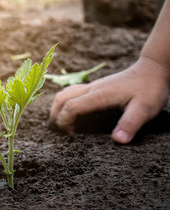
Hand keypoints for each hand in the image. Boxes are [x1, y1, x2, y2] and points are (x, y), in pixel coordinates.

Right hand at [49, 57, 169, 143]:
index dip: (64, 121)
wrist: (153, 69)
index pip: (71, 106)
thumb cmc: (150, 88)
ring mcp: (92, 86)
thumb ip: (130, 124)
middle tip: (60, 132)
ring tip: (63, 124)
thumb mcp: (145, 109)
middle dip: (55, 115)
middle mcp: (92, 89)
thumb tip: (118, 141)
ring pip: (65, 93)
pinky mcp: (95, 87)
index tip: (68, 135)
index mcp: (100, 95)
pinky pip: (72, 93)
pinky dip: (66, 103)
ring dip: (58, 108)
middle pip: (62, 98)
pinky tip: (74, 113)